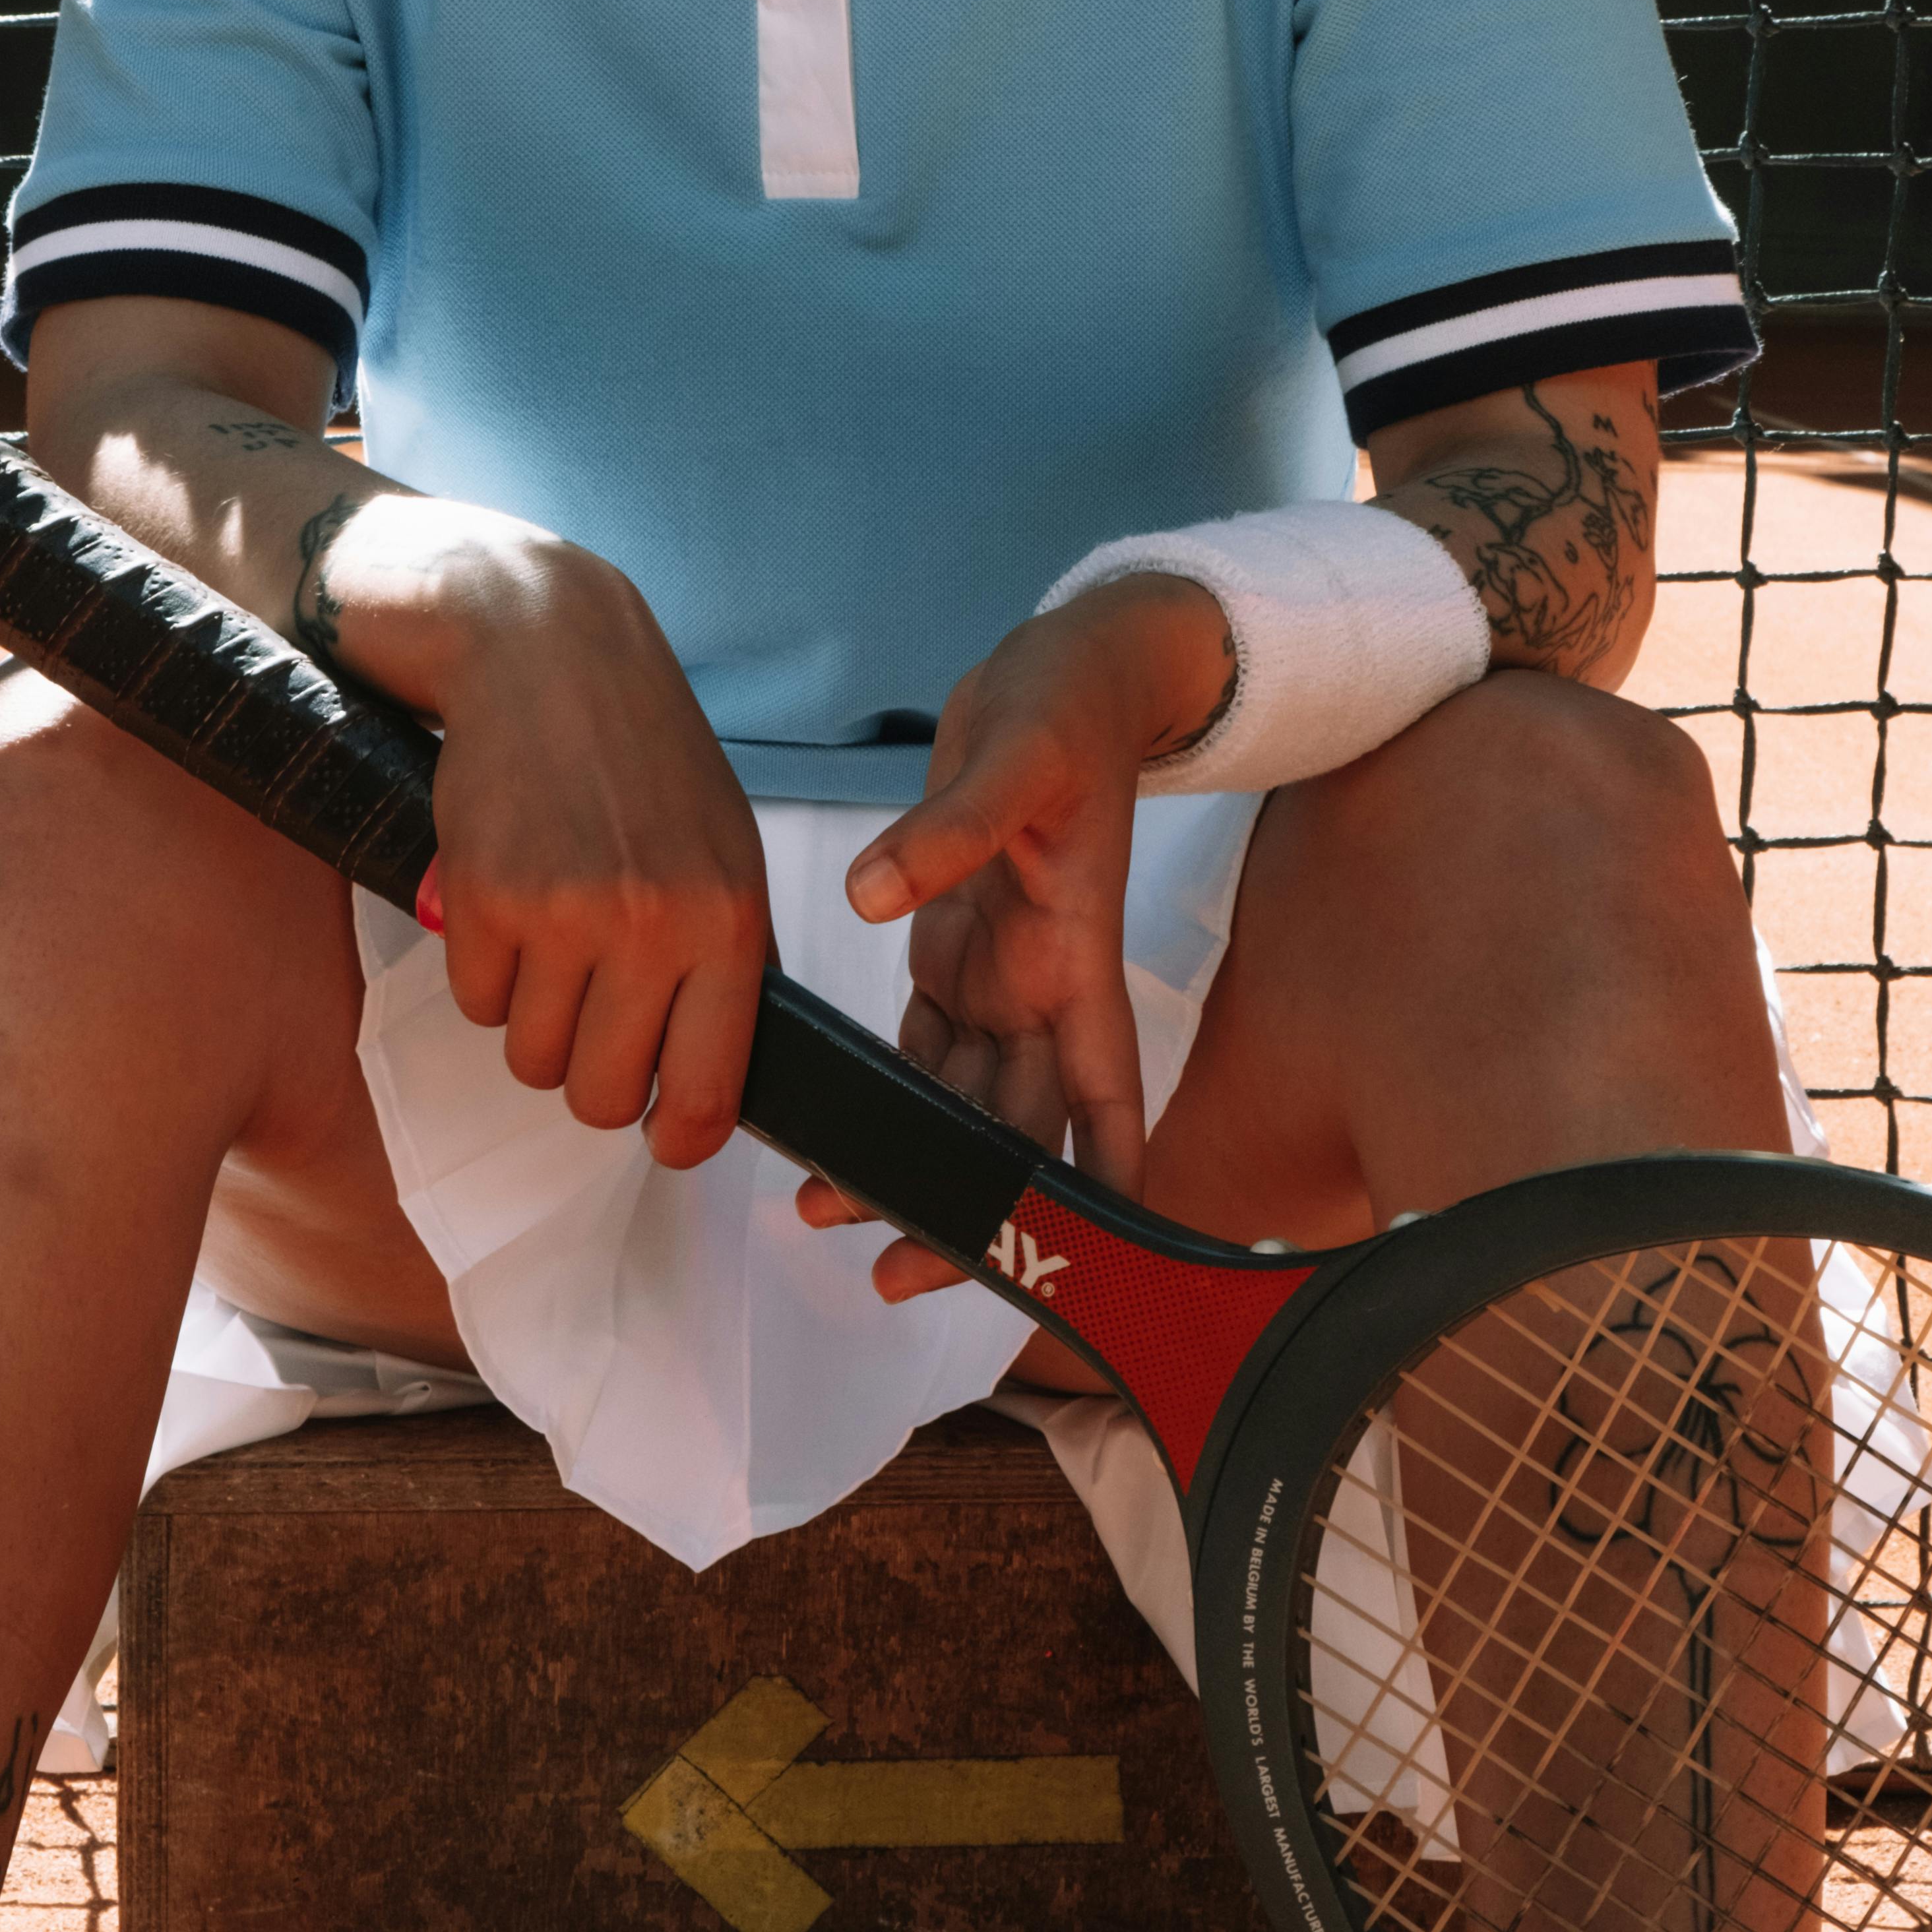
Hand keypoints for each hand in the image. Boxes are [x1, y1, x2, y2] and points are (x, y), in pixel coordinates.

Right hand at [320, 496, 768, 1168]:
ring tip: (548, 945)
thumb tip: (709, 1085)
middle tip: (589, 1016)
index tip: (666, 1137)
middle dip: (591, 1074)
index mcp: (728, 920)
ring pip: (531, 1060)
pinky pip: (474, 1004)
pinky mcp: (481, 897)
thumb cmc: (641, 756)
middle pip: (603, 1097)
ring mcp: (563, 914)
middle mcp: (651, 925)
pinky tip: (504, 904)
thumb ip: (725, 963)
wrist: (543, 648)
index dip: (681, 1136)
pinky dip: (483, 973)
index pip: (710, 1091)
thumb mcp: (723, 849)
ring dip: (532, 1021)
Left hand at [794, 574, 1230, 1302]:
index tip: (1076, 1268)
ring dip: (909, 1159)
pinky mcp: (961, 949)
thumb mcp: (1015, 753)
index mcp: (1077, 959)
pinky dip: (887, 1090)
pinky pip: (926, 1044)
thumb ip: (948, 828)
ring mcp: (1002, 974)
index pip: (1105, 1098)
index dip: (1100, 1186)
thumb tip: (873, 893)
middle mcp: (1045, 988)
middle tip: (887, 1266)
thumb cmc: (1070, 703)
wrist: (1076, 663)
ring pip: (963, 1100)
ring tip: (826, 1208)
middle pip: (1017, 1127)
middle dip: (965, 1202)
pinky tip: (832, 1124)